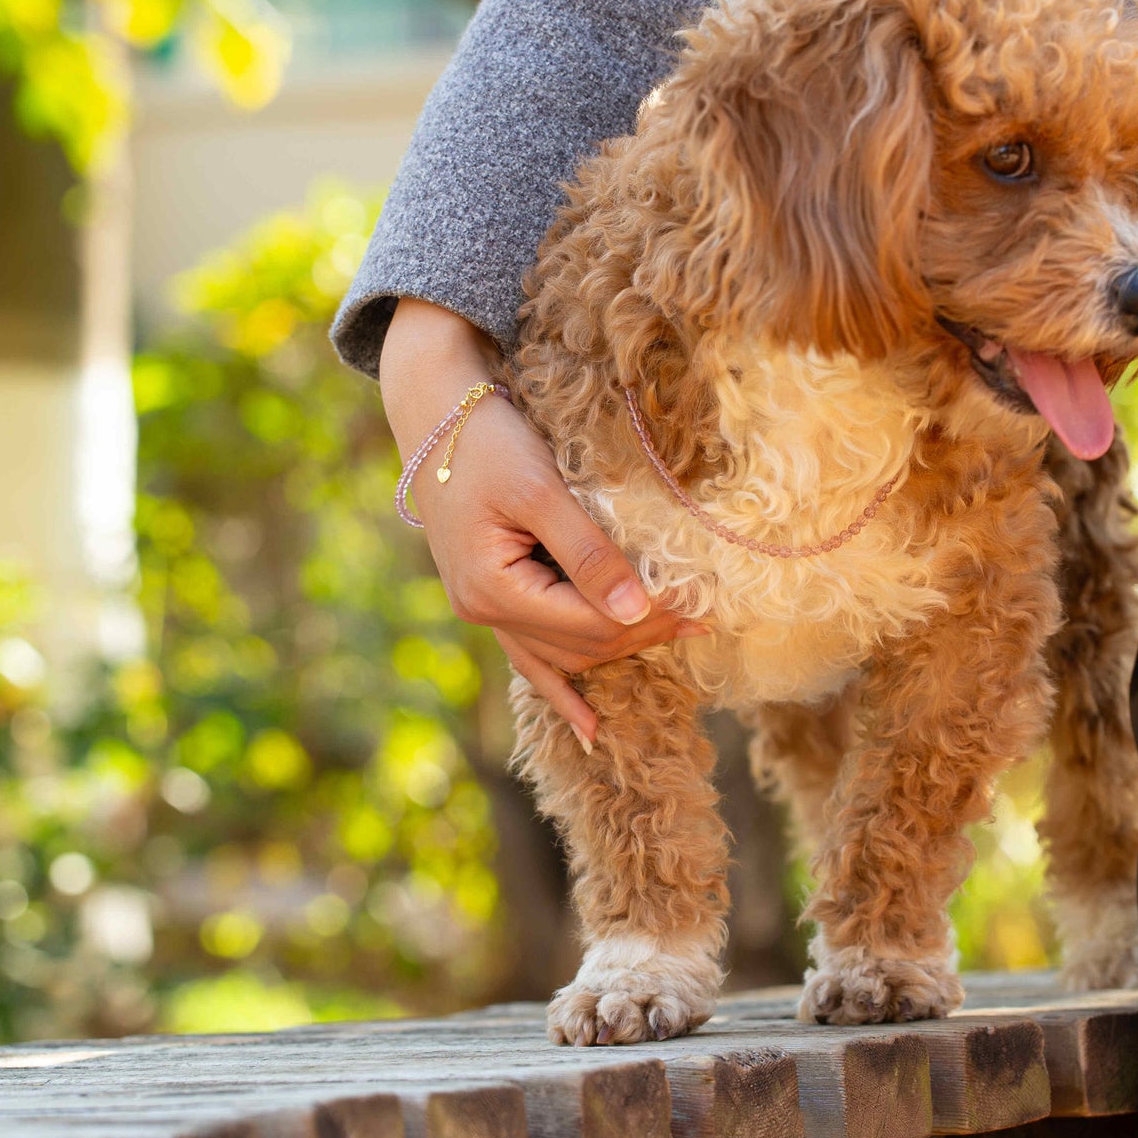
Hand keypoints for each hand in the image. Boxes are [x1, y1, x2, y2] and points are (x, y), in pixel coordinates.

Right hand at [379, 299, 700, 743]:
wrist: (432, 409)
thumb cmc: (484, 439)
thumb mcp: (538, 490)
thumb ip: (587, 553)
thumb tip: (637, 613)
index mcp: (494, 591)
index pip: (592, 623)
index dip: (651, 617)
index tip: (702, 599)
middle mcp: (483, 613)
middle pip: (583, 644)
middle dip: (646, 632)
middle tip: (706, 615)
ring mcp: (483, 611)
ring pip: (565, 653)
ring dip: (620, 651)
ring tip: (680, 641)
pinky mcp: (489, 598)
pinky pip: (533, 656)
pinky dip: (563, 689)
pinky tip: (590, 729)